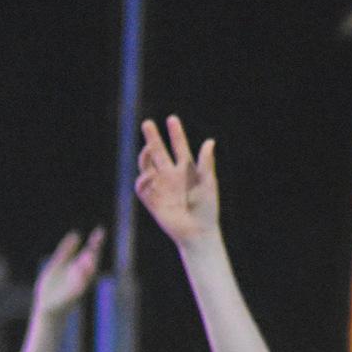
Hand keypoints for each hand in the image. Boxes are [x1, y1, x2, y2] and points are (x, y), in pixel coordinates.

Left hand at [33, 228, 105, 317]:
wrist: (45, 306)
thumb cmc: (52, 286)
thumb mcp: (57, 264)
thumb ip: (65, 251)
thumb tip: (76, 234)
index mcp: (78, 267)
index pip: (90, 253)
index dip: (95, 242)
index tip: (100, 230)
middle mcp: (80, 276)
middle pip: (90, 263)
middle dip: (93, 254)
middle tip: (94, 243)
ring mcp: (77, 286)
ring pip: (86, 275)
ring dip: (88, 266)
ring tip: (89, 253)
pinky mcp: (72, 297)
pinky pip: (78, 288)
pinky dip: (80, 280)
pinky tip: (79, 269)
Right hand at [135, 116, 219, 245]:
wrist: (197, 231)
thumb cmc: (207, 208)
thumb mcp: (209, 183)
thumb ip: (206, 163)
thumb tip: (209, 141)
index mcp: (187, 169)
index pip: (179, 147)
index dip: (175, 133)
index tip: (171, 119)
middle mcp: (171, 175)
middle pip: (159, 152)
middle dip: (153, 138)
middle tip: (147, 123)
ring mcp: (160, 187)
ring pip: (148, 166)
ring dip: (146, 156)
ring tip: (148, 148)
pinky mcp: (152, 201)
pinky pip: (143, 187)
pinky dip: (144, 180)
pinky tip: (149, 175)